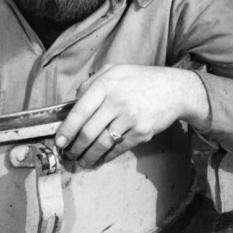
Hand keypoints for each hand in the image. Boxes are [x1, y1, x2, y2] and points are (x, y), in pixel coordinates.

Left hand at [54, 64, 209, 168]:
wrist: (173, 89)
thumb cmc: (139, 79)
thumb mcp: (113, 71)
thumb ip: (91, 83)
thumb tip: (73, 102)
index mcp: (105, 85)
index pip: (79, 111)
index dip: (67, 129)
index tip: (59, 141)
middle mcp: (116, 101)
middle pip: (88, 132)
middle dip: (74, 148)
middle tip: (68, 155)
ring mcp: (130, 118)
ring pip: (102, 144)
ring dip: (88, 156)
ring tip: (81, 162)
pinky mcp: (142, 132)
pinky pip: (118, 148)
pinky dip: (105, 157)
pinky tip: (98, 160)